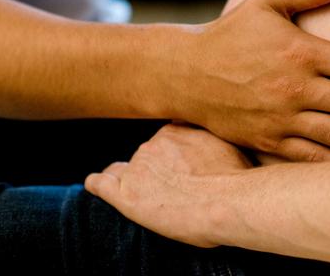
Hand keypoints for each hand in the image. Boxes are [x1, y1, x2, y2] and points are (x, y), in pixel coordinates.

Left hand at [84, 124, 245, 247]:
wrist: (227, 201)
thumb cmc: (235, 176)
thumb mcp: (227, 141)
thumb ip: (208, 135)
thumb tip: (208, 127)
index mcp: (174, 132)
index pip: (163, 141)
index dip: (169, 155)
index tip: (178, 167)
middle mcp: (152, 145)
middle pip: (145, 156)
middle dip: (153, 169)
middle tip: (171, 189)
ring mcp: (137, 169)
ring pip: (123, 169)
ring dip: (132, 179)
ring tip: (148, 196)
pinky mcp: (126, 195)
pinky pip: (101, 184)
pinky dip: (97, 184)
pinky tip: (94, 184)